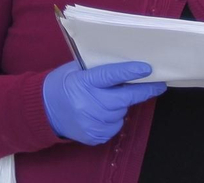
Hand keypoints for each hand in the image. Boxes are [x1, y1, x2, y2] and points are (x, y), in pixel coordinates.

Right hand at [43, 60, 165, 144]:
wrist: (44, 110)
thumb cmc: (63, 85)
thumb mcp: (76, 71)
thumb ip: (98, 70)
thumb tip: (127, 68)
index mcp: (83, 82)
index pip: (110, 76)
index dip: (130, 72)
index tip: (147, 68)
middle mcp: (89, 103)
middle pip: (124, 98)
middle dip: (143, 91)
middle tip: (158, 86)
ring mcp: (93, 122)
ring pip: (121, 113)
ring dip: (121, 105)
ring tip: (107, 100)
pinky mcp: (95, 135)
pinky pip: (115, 126)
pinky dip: (113, 119)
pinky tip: (100, 113)